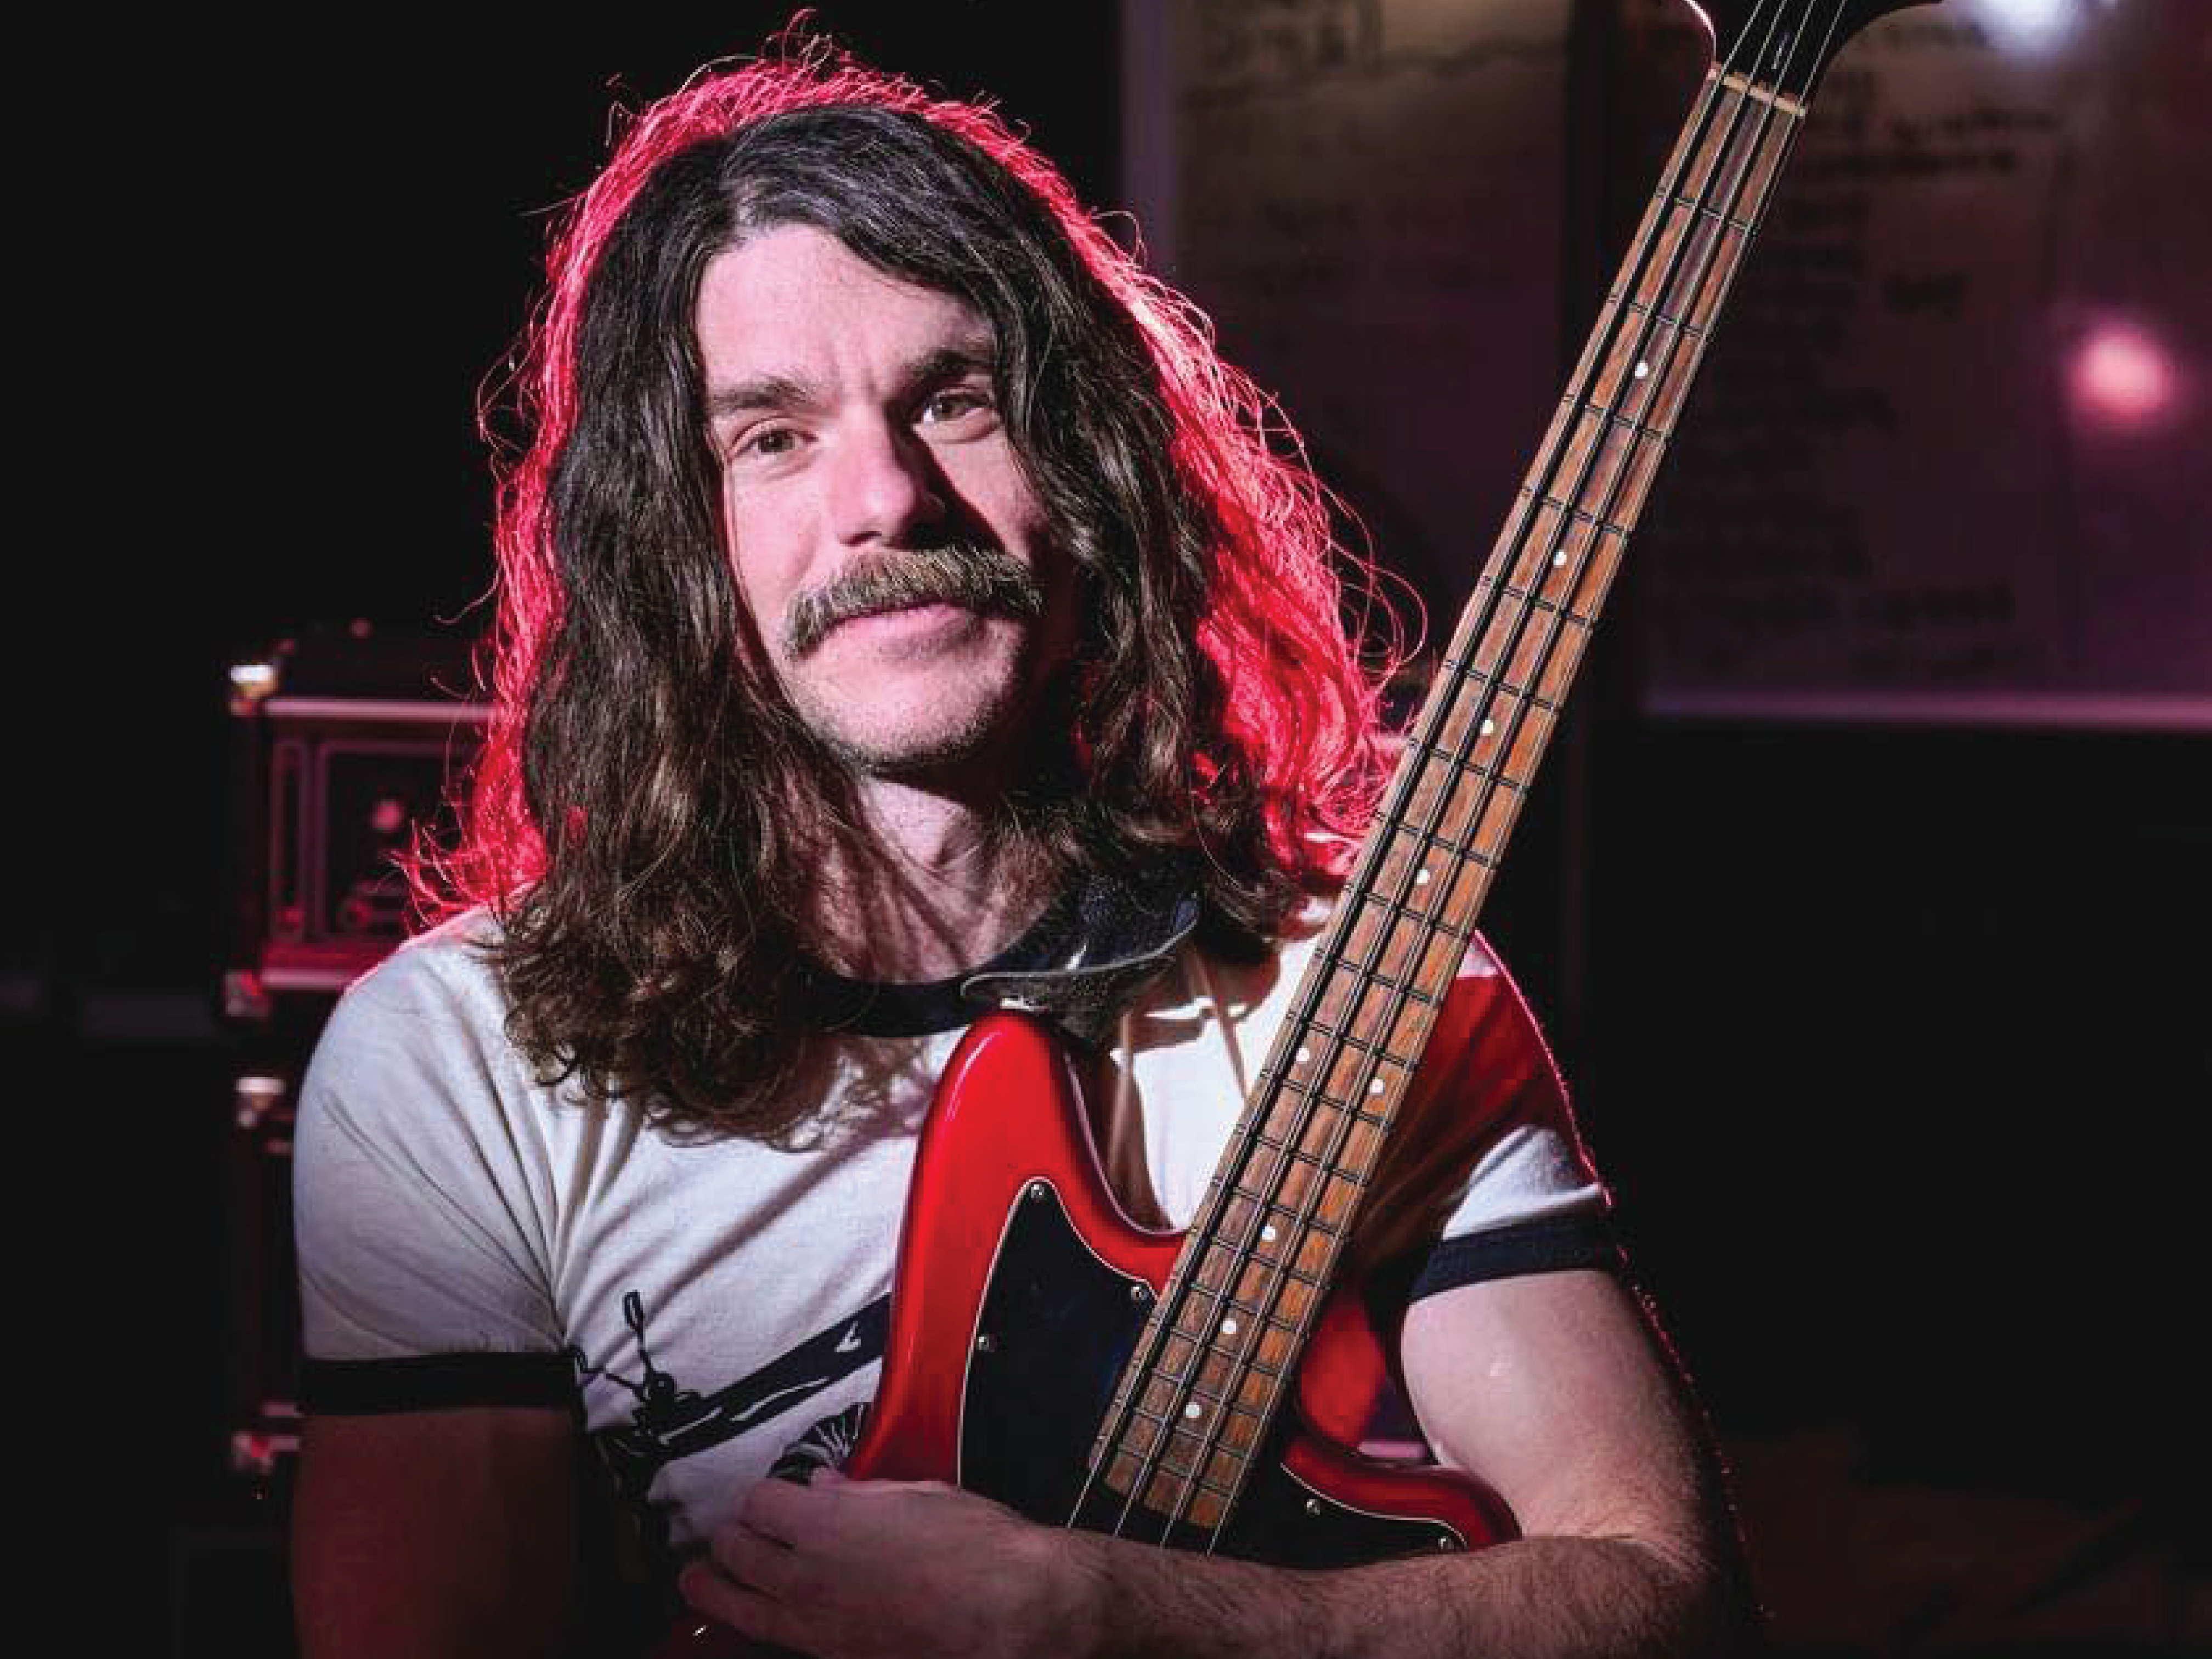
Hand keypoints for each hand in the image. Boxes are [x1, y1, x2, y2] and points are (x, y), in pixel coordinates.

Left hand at [679, 1471, 1104, 1658]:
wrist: (1012, 1615)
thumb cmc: (978, 1547)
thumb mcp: (921, 1496)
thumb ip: (860, 1494)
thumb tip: (822, 1489)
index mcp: (826, 1525)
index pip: (760, 1502)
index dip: (762, 1496)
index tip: (768, 1498)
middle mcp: (807, 1577)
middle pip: (736, 1552)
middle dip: (727, 1539)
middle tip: (724, 1535)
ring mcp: (816, 1626)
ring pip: (740, 1607)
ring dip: (715, 1589)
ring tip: (697, 1582)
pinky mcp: (835, 1657)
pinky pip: (779, 1640)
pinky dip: (760, 1624)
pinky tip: (758, 1620)